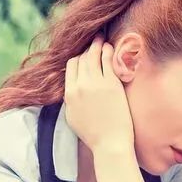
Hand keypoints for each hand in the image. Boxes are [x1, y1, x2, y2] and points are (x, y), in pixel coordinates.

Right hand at [63, 34, 134, 153]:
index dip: (78, 58)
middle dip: (88, 48)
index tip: (85, 55)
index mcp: (69, 93)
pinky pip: (108, 60)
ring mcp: (96, 83)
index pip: (71, 66)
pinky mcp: (112, 84)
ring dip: (97, 44)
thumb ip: (70, 100)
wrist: (109, 143)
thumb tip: (70, 90)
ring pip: (93, 55)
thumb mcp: (72, 117)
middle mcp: (80, 85)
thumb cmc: (93, 134)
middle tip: (94, 40)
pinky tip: (111, 47)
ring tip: (102, 38)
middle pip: (81, 58)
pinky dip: (108, 50)